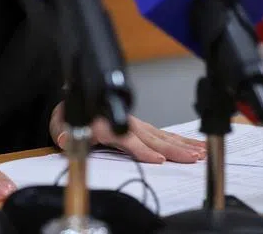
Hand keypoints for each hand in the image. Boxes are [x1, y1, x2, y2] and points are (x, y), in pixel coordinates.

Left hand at [48, 102, 206, 163]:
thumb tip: (63, 138)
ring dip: (183, 144)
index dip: (144, 151)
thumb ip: (63, 133)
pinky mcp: (141, 128)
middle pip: (153, 139)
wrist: (74, 104)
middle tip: (193, 158)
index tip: (160, 160)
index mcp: (108, 125)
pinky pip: (162, 135)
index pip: (129, 140)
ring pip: (162, 136)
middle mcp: (126, 124)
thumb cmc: (71, 119)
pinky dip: (180, 140)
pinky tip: (194, 146)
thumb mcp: (61, 127)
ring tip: (200, 152)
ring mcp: (136, 125)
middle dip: (174, 149)